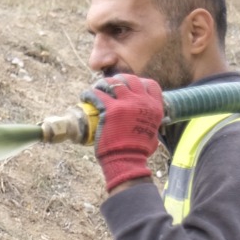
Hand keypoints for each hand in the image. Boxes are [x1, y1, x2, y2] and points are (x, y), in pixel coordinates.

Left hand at [82, 74, 163, 192]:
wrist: (127, 160)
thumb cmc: (138, 152)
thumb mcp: (152, 134)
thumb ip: (152, 125)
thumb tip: (152, 127)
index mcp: (154, 107)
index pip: (150, 85)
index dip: (139, 83)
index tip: (129, 87)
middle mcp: (142, 101)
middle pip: (130, 79)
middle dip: (119, 80)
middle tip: (109, 87)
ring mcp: (126, 103)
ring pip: (113, 83)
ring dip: (103, 84)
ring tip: (96, 88)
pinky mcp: (110, 109)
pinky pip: (98, 94)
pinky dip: (89, 93)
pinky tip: (85, 97)